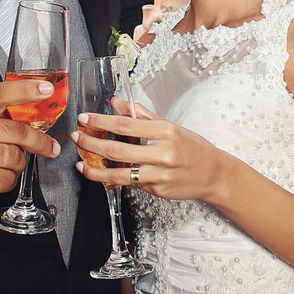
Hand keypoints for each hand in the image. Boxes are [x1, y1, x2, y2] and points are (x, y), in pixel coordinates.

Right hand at [0, 79, 61, 235]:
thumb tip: (35, 113)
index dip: (25, 90)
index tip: (46, 90)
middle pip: (16, 130)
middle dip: (38, 141)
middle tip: (50, 147)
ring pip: (15, 156)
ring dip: (17, 165)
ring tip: (1, 166)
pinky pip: (9, 178)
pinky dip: (8, 181)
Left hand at [72, 103, 235, 204]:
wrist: (214, 174)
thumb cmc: (193, 148)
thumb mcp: (171, 126)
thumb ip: (142, 115)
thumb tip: (117, 103)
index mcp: (165, 132)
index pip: (126, 125)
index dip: (101, 122)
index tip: (85, 119)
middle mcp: (163, 153)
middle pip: (119, 150)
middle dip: (93, 144)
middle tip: (78, 138)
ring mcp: (160, 175)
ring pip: (121, 174)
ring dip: (96, 170)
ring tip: (81, 164)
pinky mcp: (158, 191)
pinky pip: (131, 184)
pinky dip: (113, 181)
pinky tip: (102, 176)